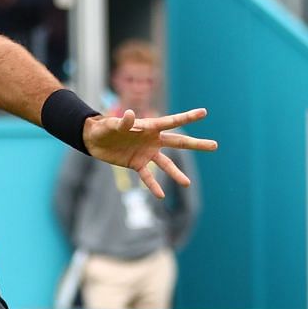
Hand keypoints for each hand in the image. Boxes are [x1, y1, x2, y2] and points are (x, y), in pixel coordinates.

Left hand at [83, 107, 215, 197]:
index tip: (204, 112)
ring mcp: (146, 153)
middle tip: (215, 145)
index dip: (188, 117)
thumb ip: (122, 122)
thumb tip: (129, 115)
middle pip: (178, 142)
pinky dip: (153, 186)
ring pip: (166, 164)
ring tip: (187, 184)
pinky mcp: (136, 164)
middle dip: (196, 144)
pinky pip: (147, 177)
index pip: (172, 121)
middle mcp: (152, 140)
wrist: (93, 140)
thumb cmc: (103, 127)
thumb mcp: (110, 124)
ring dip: (176, 174)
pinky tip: (161, 196)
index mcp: (149, 126)